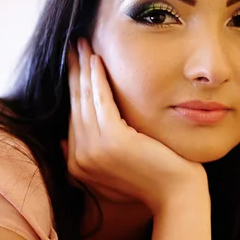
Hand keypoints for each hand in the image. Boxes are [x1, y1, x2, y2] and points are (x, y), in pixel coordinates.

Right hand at [63, 38, 207, 215]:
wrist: (176, 195)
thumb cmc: (152, 180)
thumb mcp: (114, 168)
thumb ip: (91, 155)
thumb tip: (63, 142)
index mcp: (76, 165)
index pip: (72, 117)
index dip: (73, 87)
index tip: (75, 64)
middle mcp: (79, 159)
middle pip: (75, 104)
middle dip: (73, 71)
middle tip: (74, 45)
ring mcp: (93, 151)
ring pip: (85, 98)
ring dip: (83, 67)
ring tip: (83, 44)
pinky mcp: (111, 140)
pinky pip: (100, 100)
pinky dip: (97, 77)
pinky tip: (97, 59)